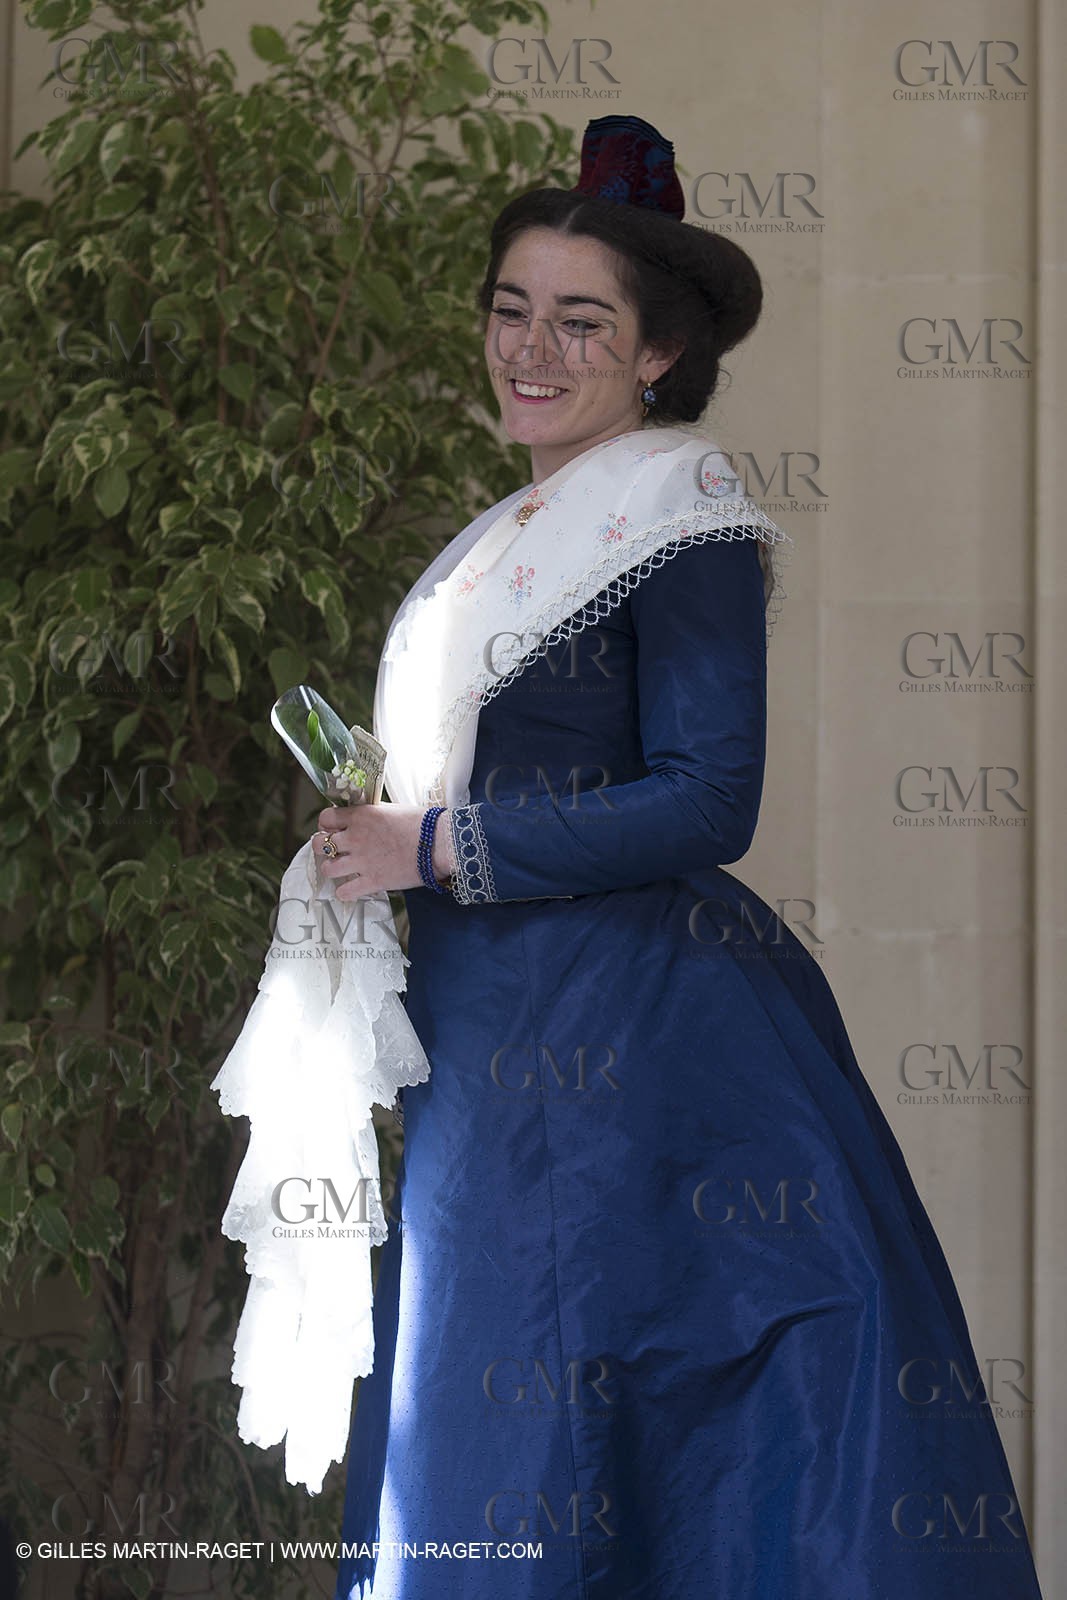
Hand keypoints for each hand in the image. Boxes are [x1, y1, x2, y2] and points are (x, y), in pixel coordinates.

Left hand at [312, 803, 453, 899]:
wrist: (440, 843)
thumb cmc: (422, 823)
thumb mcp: (392, 810)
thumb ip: (372, 816)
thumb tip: (364, 820)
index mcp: (361, 816)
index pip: (326, 818)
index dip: (327, 824)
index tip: (333, 829)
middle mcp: (356, 838)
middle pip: (319, 844)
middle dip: (323, 847)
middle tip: (334, 850)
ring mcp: (362, 861)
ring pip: (327, 869)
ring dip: (332, 869)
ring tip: (341, 870)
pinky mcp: (373, 881)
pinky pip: (345, 892)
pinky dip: (345, 892)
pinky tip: (351, 888)